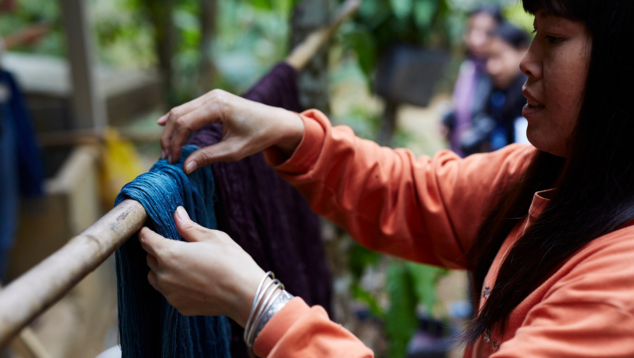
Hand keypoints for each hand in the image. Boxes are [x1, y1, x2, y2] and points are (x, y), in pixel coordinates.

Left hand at [139, 206, 266, 326]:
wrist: (245, 294)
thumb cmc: (231, 261)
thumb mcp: (212, 237)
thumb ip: (189, 227)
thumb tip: (177, 213)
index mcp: (169, 253)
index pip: (146, 239)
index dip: (146, 232)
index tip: (149, 229)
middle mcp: (164, 274)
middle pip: (149, 259)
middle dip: (157, 251)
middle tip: (174, 246)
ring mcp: (170, 293)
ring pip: (155, 278)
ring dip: (162, 269)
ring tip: (182, 264)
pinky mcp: (179, 306)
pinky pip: (169, 292)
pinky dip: (174, 285)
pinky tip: (192, 281)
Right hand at [158, 89, 304, 173]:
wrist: (275, 122)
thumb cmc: (258, 137)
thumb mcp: (234, 151)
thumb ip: (208, 157)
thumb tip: (185, 168)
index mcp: (218, 107)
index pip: (185, 124)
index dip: (175, 144)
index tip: (173, 162)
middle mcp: (212, 96)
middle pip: (178, 115)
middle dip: (169, 137)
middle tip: (166, 158)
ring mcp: (212, 95)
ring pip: (180, 111)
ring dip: (171, 130)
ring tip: (167, 151)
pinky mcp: (213, 99)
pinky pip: (189, 108)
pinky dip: (177, 119)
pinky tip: (163, 125)